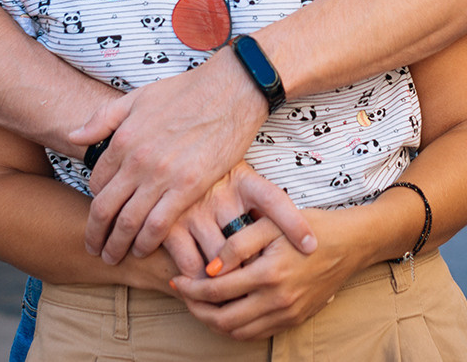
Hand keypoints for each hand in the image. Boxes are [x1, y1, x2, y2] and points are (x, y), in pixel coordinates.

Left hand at [72, 53, 268, 263]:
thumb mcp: (137, 98)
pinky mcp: (188, 188)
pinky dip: (146, 244)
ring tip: (112, 258)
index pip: (96, 183)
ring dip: (116, 246)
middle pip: (104, 209)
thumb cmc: (186, 92)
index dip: (95, 202)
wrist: (229, 91)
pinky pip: (158, 226)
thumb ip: (102, 119)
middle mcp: (137, 161)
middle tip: (92, 249)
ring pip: (127, 223)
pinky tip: (143, 251)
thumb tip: (73, 136)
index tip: (100, 214)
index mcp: (123, 139)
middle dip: (94, 235)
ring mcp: (162, 176)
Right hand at [160, 163, 315, 279]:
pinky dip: (199, 282)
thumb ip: (262, 201)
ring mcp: (193, 210)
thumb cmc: (207, 181)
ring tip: (232, 295)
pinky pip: (191, 267)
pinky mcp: (168, 227)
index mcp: (241, 180)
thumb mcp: (237, 177)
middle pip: (246, 243)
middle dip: (253, 269)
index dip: (293, 223)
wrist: (155, 172)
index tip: (310, 246)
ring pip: (219, 261)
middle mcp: (218, 193)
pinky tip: (203, 286)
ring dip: (226, 282)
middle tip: (262, 287)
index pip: (274, 199)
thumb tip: (304, 235)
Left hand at [172, 207, 371, 340]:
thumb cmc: (309, 226)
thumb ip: (237, 244)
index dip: (191, 288)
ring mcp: (288, 314)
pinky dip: (236, 327)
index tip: (179, 279)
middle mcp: (278, 300)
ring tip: (201, 303)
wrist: (351, 243)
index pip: (216, 291)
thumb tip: (210, 269)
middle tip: (184, 295)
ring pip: (238, 332)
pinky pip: (257, 334)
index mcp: (269, 273)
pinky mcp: (295, 320)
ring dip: (214, 322)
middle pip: (223, 320)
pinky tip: (227, 310)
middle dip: (197, 309)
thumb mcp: (271, 222)